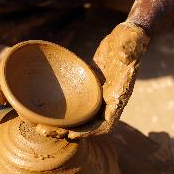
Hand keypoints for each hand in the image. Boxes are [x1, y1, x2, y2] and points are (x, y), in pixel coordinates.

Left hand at [35, 22, 149, 138]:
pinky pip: (77, 105)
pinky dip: (65, 112)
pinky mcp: (89, 88)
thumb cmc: (130, 41)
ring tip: (42, 126)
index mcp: (118, 96)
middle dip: (68, 131)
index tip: (70, 135)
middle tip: (45, 131)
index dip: (88, 132)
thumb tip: (124, 54)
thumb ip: (128, 50)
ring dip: (63, 124)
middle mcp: (108, 100)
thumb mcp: (131, 43)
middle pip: (88, 125)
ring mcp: (98, 95)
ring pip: (80, 117)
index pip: (105, 124)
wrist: (125, 38)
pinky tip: (47, 111)